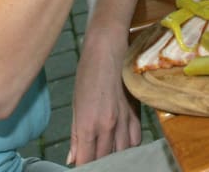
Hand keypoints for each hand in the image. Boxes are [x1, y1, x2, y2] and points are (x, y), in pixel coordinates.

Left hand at [67, 29, 141, 165]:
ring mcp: (125, 121)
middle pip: (104, 160)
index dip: (83, 167)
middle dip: (97, 164)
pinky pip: (135, 140)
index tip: (80, 166)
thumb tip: (72, 159)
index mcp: (89, 125)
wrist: (109, 48)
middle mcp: (109, 127)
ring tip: (106, 155)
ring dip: (113, 157)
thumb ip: (75, 135)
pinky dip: (127, 146)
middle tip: (92, 161)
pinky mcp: (137, 114)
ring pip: (122, 153)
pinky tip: (120, 143)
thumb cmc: (88, 73)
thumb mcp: (76, 104)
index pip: (86, 161)